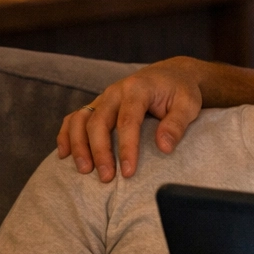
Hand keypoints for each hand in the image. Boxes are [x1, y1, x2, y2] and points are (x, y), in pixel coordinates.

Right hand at [57, 57, 206, 181]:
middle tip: (106, 178)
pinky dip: (66, 135)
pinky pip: (74, 118)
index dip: (126, 148)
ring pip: (81, 119)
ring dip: (79, 145)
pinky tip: (65, 155)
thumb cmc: (181, 91)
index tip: (128, 172)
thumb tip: (163, 147)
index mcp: (138, 88)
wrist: (171, 75)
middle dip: (100, 152)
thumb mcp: (188, 105)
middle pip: (98, 122)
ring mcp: (104, 98)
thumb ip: (176, 124)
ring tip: (84, 170)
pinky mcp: (98, 105)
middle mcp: (115, 91)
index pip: (128, 121)